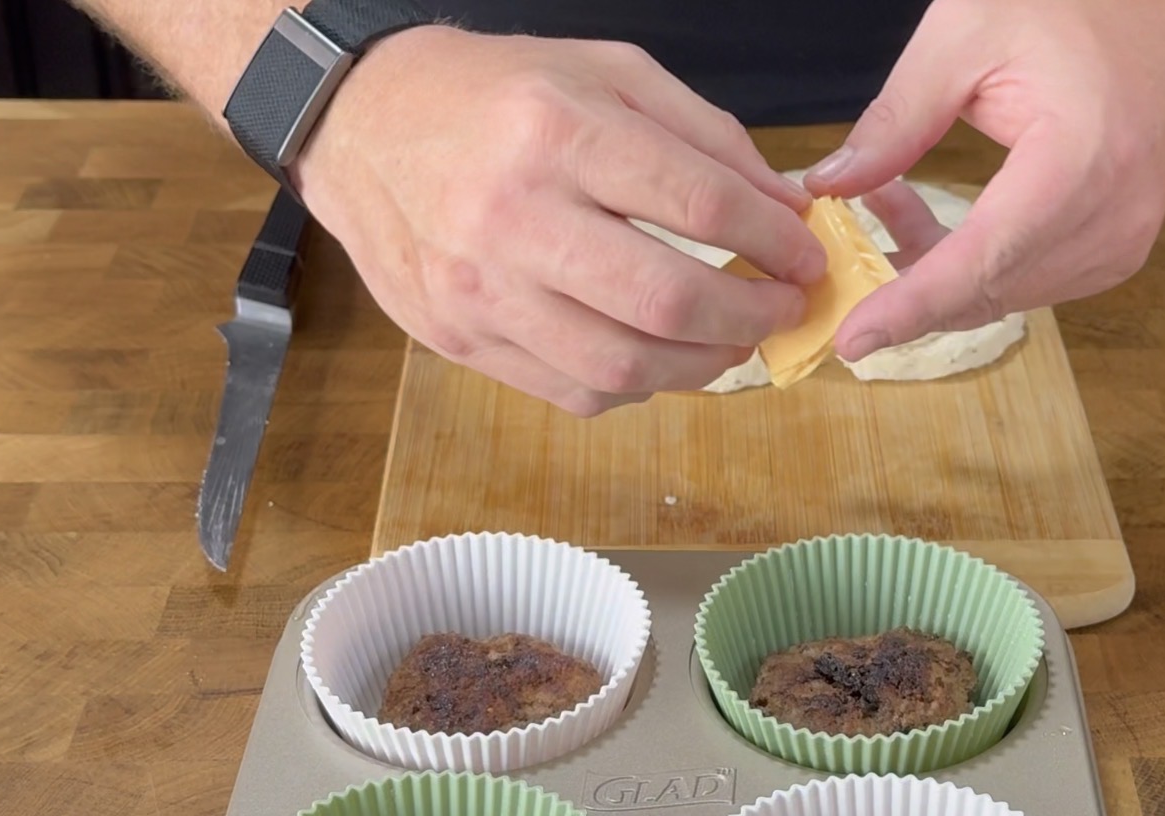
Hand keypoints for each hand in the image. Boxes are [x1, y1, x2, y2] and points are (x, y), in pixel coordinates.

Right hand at [294, 27, 826, 414]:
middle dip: (748, 316)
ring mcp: (482, 291)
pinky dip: (635, 385)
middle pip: (664, 302)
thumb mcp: (601, 73)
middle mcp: (514, 217)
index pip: (697, 203)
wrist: (359, 130)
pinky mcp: (463, 341)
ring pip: (622, 365)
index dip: (772, 241)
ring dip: (700, 367)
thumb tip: (785, 208)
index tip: (805, 256)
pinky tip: (656, 357)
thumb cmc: (491, 97)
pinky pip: (574, 392)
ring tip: (730, 343)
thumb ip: (700, 138)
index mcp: (556, 131)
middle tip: (780, 310)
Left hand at [802, 0, 1164, 360]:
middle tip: (840, 266)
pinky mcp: (1118, 247)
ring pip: (1002, 295)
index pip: (981, 262)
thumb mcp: (963, 37)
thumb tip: (829, 188)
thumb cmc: (1064, 1)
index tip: (851, 338)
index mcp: (1081, 160)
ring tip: (886, 204)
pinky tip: (935, 225)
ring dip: (937, 275)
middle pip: (989, 291)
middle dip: (910, 294)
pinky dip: (973, 268)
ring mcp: (1123, 239)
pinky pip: (1027, 281)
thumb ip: (896, 120)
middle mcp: (1114, 217)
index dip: (911, 307)